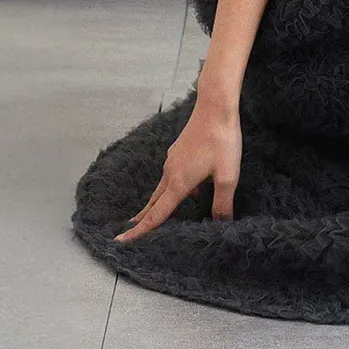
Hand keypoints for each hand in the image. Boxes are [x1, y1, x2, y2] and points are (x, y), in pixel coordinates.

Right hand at [113, 99, 241, 242]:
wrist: (216, 108)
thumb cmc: (222, 141)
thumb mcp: (228, 176)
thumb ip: (222, 203)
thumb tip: (221, 223)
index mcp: (179, 183)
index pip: (157, 214)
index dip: (140, 231)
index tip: (121, 241)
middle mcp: (170, 173)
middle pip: (154, 202)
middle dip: (144, 218)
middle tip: (130, 231)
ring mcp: (172, 160)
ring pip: (163, 187)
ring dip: (160, 202)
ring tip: (160, 214)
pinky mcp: (178, 150)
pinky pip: (172, 174)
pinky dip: (173, 186)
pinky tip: (193, 186)